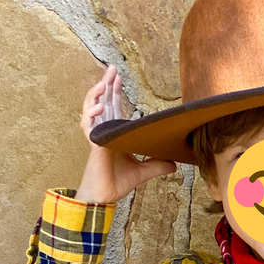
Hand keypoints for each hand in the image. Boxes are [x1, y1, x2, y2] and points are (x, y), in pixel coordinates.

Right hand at [74, 65, 175, 204]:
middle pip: (103, 101)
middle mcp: (104, 131)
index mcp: (115, 133)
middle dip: (107, 84)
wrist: (105, 195)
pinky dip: (91, 115)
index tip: (119, 77)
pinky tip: (98, 106)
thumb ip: (158, 165)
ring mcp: (97, 136)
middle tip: (112, 67)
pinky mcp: (93, 145)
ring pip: (92, 108)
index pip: (114, 107)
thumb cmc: (118, 181)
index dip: (115, 92)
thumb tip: (175, 164)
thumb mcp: (144, 170)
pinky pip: (88, 126)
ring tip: (104, 81)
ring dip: (96, 94)